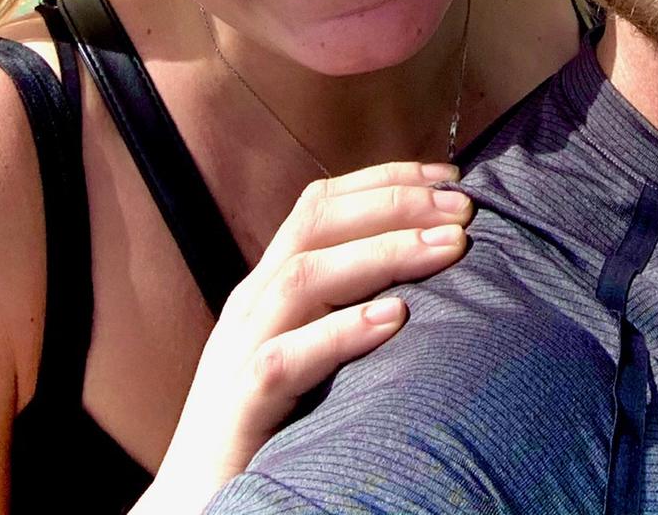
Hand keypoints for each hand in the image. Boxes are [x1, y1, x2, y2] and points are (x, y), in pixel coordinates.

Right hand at [134, 162, 472, 511]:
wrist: (194, 508)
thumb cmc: (267, 426)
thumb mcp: (307, 350)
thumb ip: (347, 304)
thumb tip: (431, 261)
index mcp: (267, 287)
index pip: (320, 205)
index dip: (385, 180)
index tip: (451, 175)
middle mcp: (251, 306)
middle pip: (316, 224)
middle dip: (394, 205)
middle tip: (463, 208)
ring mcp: (237, 354)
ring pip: (302, 277)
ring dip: (382, 254)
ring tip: (446, 248)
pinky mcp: (236, 410)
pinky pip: (282, 360)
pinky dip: (338, 334)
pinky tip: (392, 320)